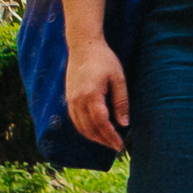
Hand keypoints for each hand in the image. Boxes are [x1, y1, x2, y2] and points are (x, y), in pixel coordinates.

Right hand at [64, 34, 129, 150]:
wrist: (83, 45)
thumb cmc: (104, 59)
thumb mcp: (118, 79)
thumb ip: (121, 102)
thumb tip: (124, 124)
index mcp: (91, 96)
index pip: (102, 124)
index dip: (111, 137)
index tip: (120, 145)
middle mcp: (78, 100)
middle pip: (90, 129)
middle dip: (103, 140)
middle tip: (116, 146)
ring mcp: (71, 100)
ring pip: (80, 127)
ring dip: (93, 137)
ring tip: (107, 140)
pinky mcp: (68, 98)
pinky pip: (75, 120)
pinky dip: (84, 129)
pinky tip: (94, 130)